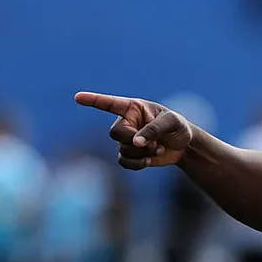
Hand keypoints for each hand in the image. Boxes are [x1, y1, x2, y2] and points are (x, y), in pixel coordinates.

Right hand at [75, 92, 193, 169]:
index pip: (109, 103)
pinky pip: (123, 162)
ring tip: (158, 149)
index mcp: (133, 107)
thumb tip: (135, 143)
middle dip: (133, 141)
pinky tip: (149, 160)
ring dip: (142, 153)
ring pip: (122, 150)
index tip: (77, 98)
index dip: (93, 100)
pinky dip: (137, 164)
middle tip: (153, 142)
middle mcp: (126, 122)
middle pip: (115, 133)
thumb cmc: (178, 127)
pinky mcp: (129, 154)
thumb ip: (154, 129)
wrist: (183, 146)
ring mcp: (126, 139)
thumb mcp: (171, 123)